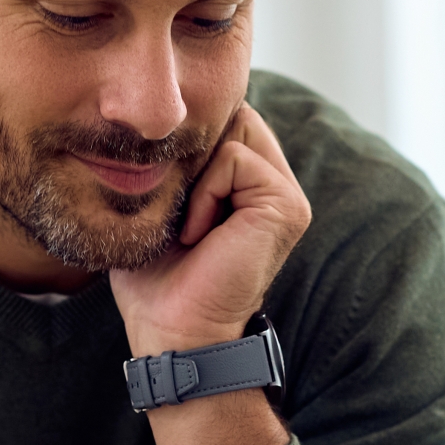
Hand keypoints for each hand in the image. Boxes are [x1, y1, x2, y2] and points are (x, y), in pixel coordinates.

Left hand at [108, 104, 310, 355]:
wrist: (174, 329)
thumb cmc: (157, 277)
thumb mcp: (157, 204)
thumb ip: (171, 160)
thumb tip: (158, 119)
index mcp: (248, 183)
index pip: (222, 119)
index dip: (186, 142)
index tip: (166, 196)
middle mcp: (273, 183)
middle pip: (232, 114)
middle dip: (193, 150)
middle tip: (176, 207)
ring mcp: (286, 194)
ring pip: (235, 128)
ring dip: (197, 175)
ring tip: (188, 224)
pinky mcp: (287, 205)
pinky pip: (235, 159)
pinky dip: (204, 194)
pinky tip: (197, 234)